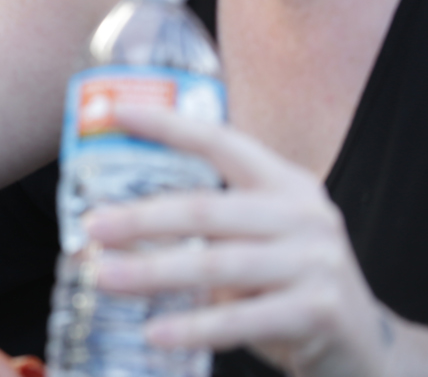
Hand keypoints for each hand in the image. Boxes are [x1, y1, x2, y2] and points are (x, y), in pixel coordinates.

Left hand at [87, 106, 396, 376]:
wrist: (365, 346)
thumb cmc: (290, 283)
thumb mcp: (260, 238)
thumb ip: (210, 222)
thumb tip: (114, 221)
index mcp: (285, 184)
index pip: (221, 142)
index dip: (169, 125)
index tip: (116, 112)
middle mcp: (304, 215)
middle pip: (207, 209)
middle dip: (143, 217)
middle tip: (94, 226)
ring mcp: (315, 262)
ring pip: (218, 264)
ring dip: (154, 272)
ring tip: (105, 277)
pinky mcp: (320, 311)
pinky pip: (242, 319)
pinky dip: (195, 327)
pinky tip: (155, 332)